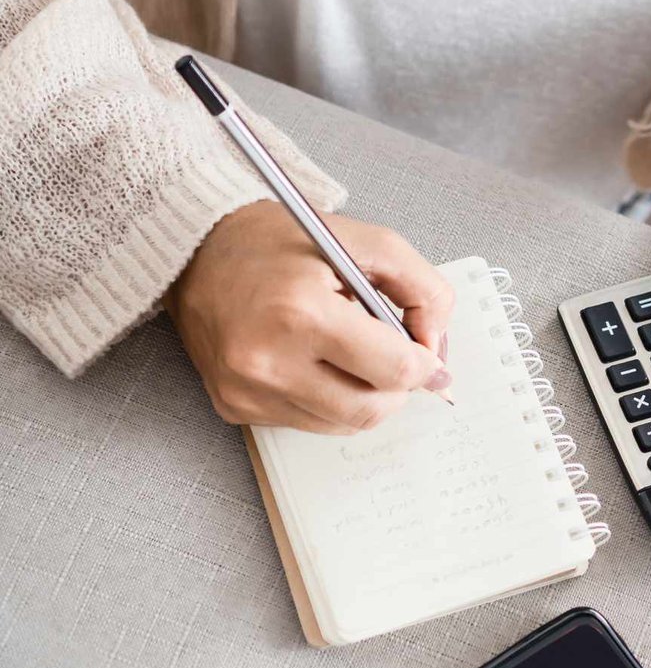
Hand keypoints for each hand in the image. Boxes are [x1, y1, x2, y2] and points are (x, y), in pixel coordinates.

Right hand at [167, 201, 454, 433]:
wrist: (199, 252)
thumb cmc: (283, 243)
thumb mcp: (368, 243)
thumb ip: (422, 289)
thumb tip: (435, 348)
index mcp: (301, 311)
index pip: (393, 370)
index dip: (425, 366)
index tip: (428, 356)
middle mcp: (267, 359)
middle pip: (370, 409)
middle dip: (398, 389)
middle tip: (396, 359)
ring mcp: (246, 390)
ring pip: (342, 424)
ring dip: (365, 396)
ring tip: (352, 353)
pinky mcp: (234, 407)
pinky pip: (307, 423)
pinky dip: (329, 401)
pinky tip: (317, 362)